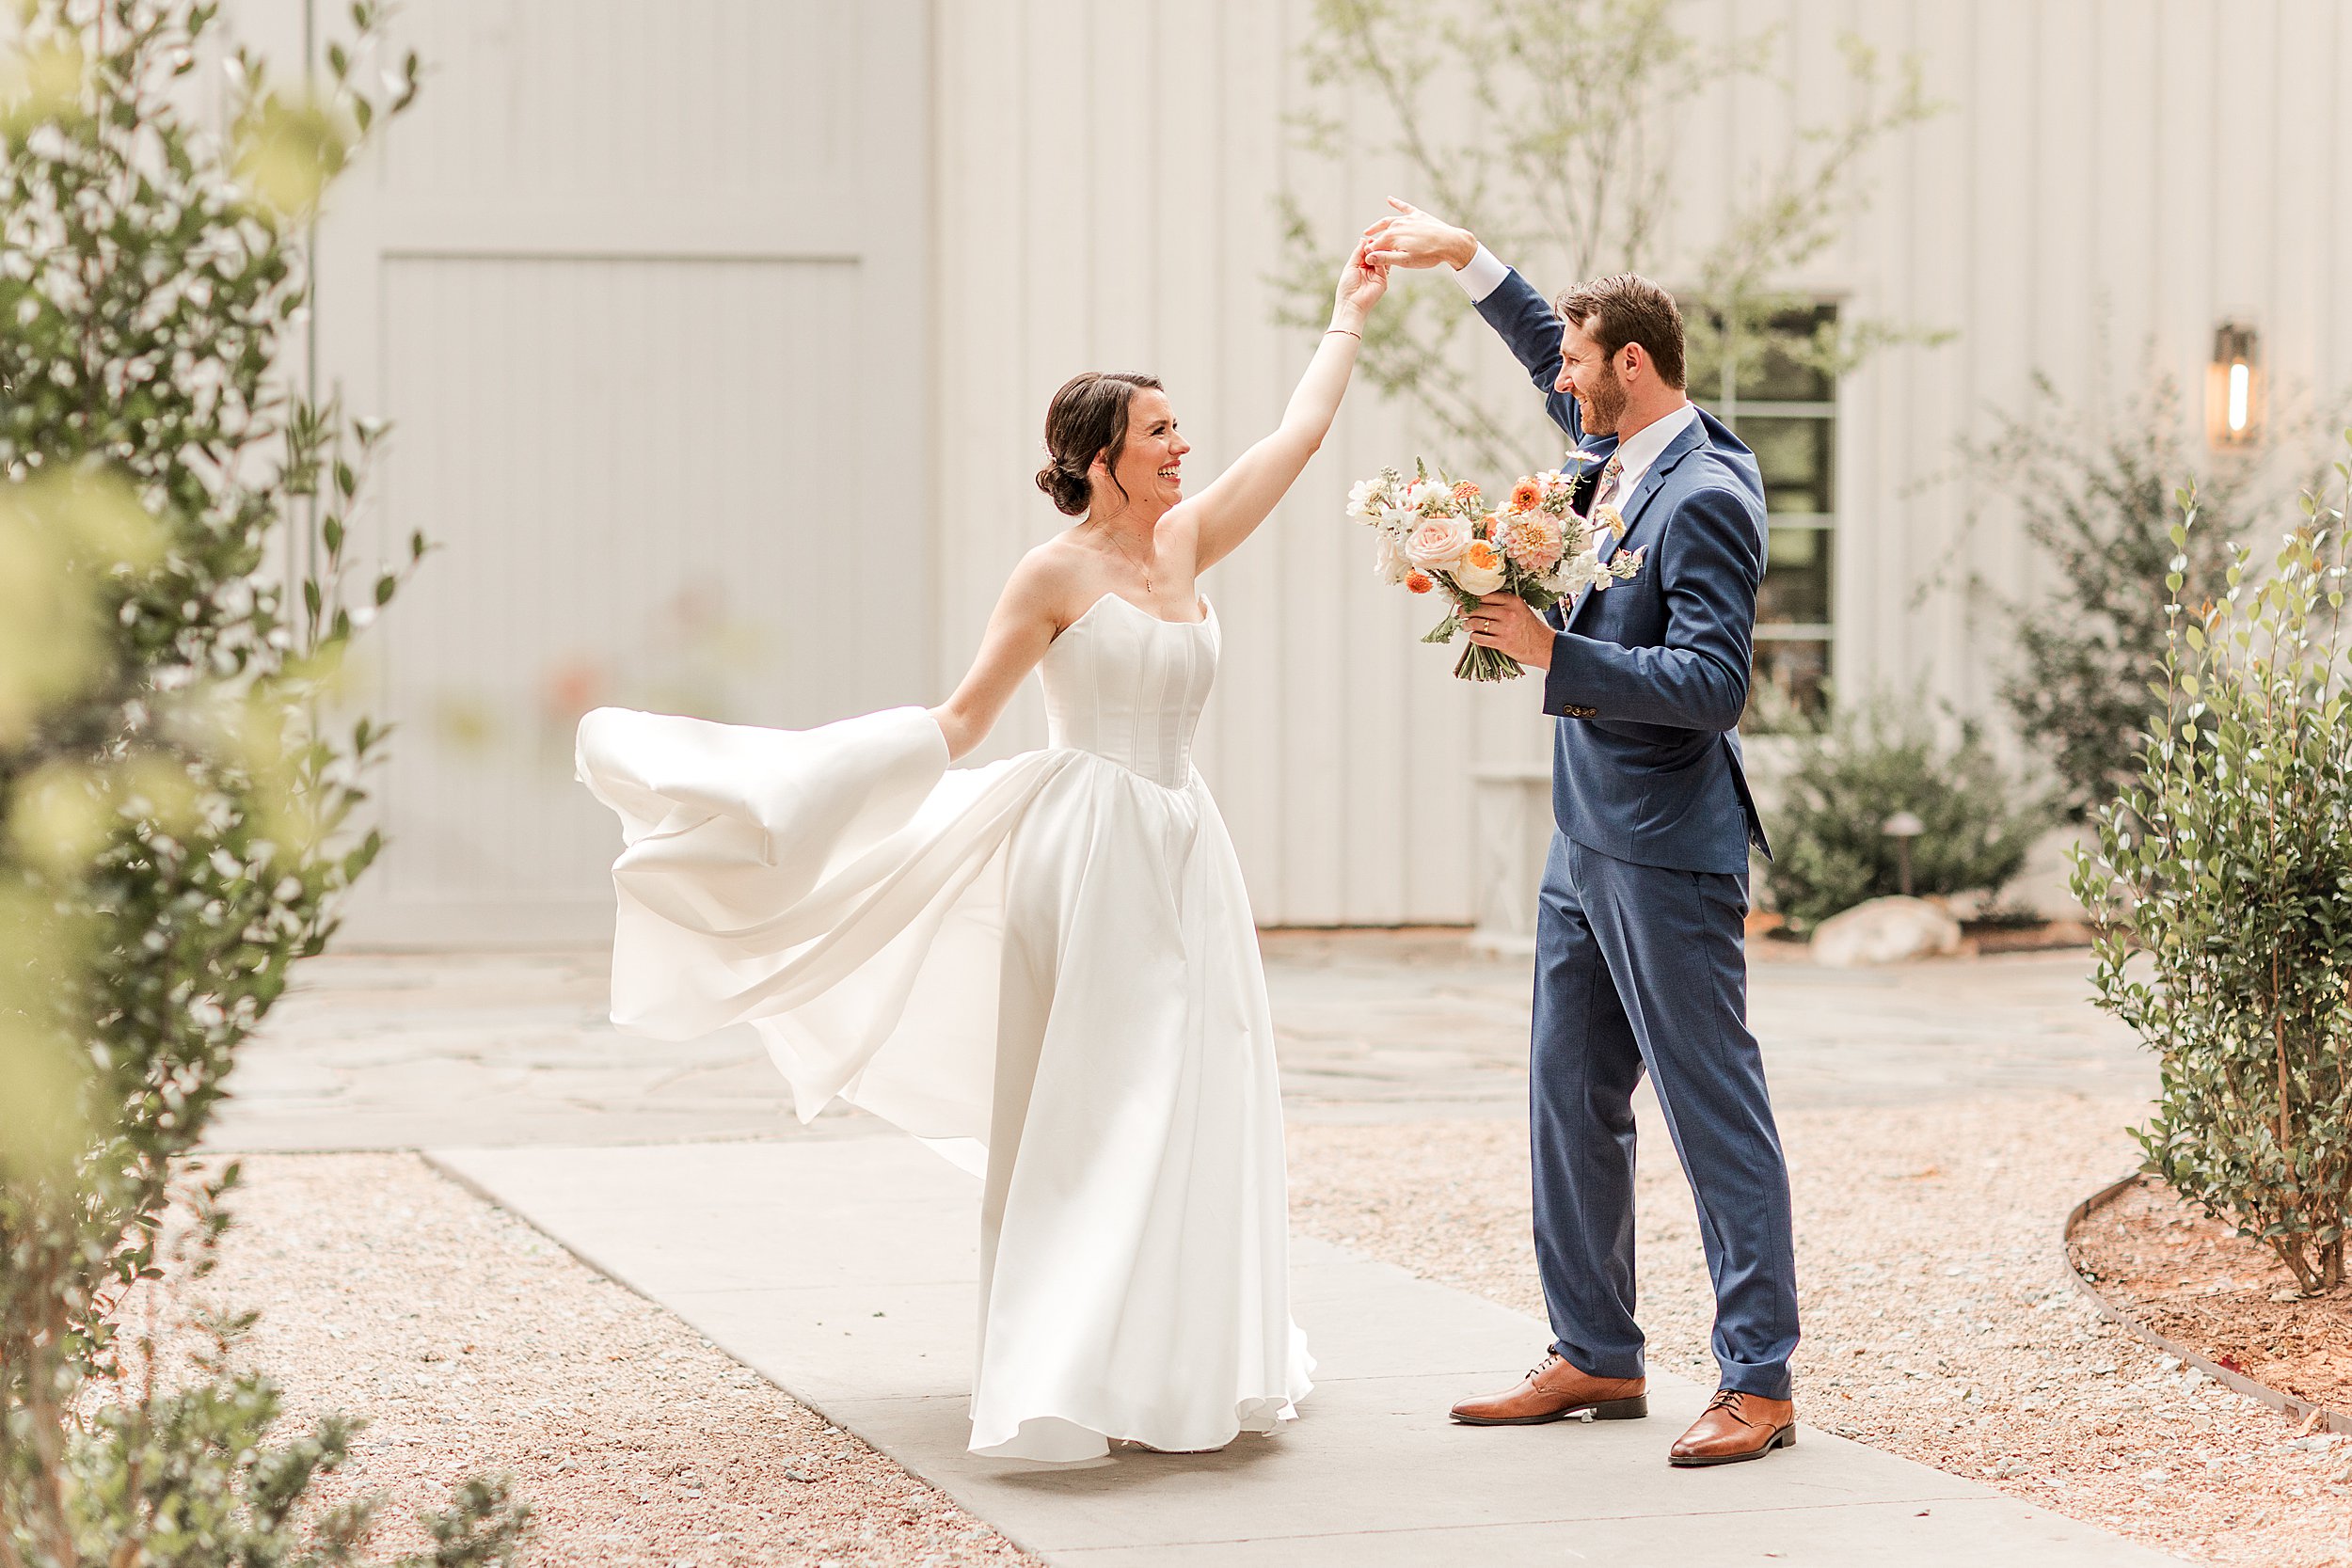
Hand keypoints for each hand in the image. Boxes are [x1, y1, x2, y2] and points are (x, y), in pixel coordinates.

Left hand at [1333, 238, 1388, 322]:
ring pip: (1381, 260)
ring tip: (1375, 245)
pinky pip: (1384, 267)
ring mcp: (1378, 276)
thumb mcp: (1351, 266)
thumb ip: (1357, 253)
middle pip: (1376, 255)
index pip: (1367, 253)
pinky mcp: (1383, 281)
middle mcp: (1371, 271)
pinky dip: (1381, 259)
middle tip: (1374, 239)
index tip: (1369, 238)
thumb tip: (1362, 240)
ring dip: (1379, 252)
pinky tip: (1377, 254)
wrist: (1351, 304)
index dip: (1368, 246)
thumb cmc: (1347, 288)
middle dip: (1375, 247)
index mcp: (1361, 268)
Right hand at [1361, 197, 1476, 271]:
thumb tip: (1368, 257)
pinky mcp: (1417, 214)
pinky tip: (1389, 199)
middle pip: (1380, 234)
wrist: (1450, 243)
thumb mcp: (1405, 261)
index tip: (1366, 260)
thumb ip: (1385, 258)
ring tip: (1369, 230)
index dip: (1370, 253)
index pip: (1375, 246)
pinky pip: (1404, 207)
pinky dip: (1396, 203)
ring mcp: (1407, 218)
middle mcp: (1397, 225)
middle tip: (1364, 245)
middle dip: (1372, 240)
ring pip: (1388, 221)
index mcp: (1392, 237)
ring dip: (1378, 225)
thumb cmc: (1428, 255)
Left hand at [1465, 592, 1553, 668]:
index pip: (1485, 595)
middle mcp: (1508, 613)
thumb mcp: (1520, 608)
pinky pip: (1480, 638)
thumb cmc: (1530, 627)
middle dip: (1465, 611)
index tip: (1462, 599)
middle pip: (1478, 608)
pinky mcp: (1502, 643)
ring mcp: (1505, 628)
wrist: (1544, 646)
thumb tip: (1478, 601)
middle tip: (1460, 613)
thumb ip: (1503, 603)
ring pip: (1476, 623)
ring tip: (1466, 625)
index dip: (1470, 597)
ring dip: (1467, 624)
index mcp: (1512, 601)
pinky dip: (1473, 637)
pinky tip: (1474, 636)